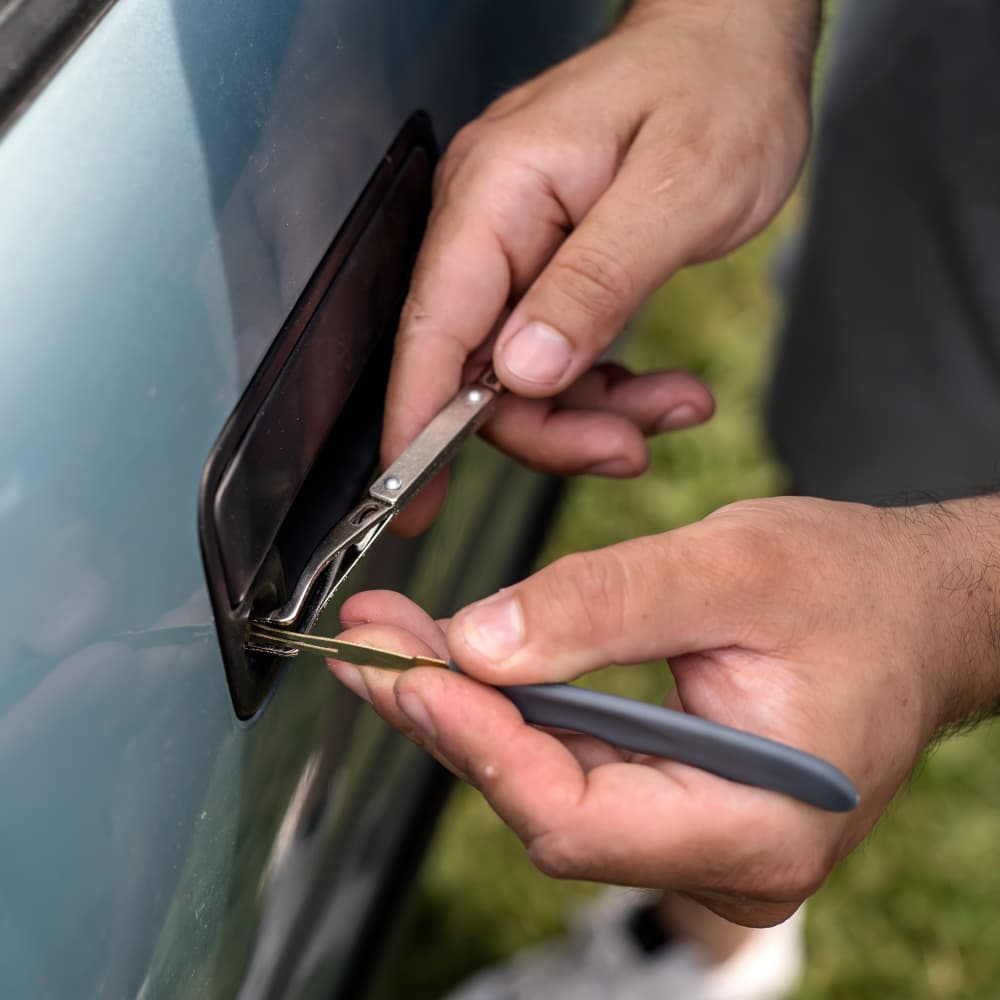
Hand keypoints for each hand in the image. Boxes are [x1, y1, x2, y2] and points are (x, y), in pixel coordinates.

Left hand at [328, 496, 999, 924]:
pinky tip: (459, 662)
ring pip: (548, 786)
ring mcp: (695, 836)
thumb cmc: (857, 591)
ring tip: (393, 642)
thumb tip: (479, 641)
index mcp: (756, 825)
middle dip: (449, 720)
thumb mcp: (735, 569)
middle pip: (545, 806)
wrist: (918, 611)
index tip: (407, 672)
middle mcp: (720, 856)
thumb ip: (607, 604)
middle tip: (370, 644)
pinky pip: (574, 765)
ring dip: (466, 710)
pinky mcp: (675, 800)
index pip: (576, 814)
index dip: (480, 746)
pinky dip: (511, 709)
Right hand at [383, 0, 819, 533]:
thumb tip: (521, 370)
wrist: (738, 44)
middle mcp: (490, 222)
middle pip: (476, 369)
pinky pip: (555, 355)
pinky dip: (606, 388)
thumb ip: (597, 282)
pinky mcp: (548, 269)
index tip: (408, 497)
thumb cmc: (718, 87)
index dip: (416, 422)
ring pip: (519, 376)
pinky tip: (659, 390)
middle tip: (625, 448)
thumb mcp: (678, 191)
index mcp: (499, 191)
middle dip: (550, 426)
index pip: (433, 327)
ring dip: (591, 412)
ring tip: (668, 408)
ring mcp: (517, 248)